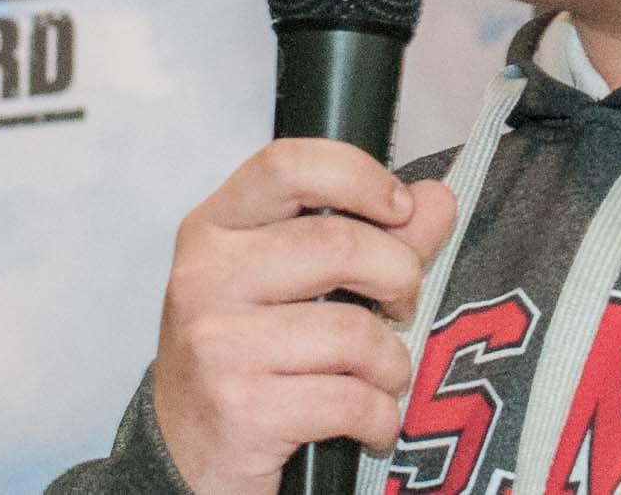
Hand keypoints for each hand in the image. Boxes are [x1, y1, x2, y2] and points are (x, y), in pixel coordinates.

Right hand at [150, 138, 456, 494]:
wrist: (184, 455)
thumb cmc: (243, 359)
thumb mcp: (289, 287)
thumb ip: (366, 239)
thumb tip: (436, 199)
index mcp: (214, 228)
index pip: (288, 165)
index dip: (358, 176)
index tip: (400, 210)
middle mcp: (205, 275)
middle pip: (340, 246)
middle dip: (399, 280)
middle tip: (400, 309)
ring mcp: (216, 341)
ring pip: (354, 332)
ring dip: (392, 365)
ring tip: (379, 379)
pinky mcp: (240, 407)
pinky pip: (351, 400)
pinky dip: (380, 418)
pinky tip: (367, 424)